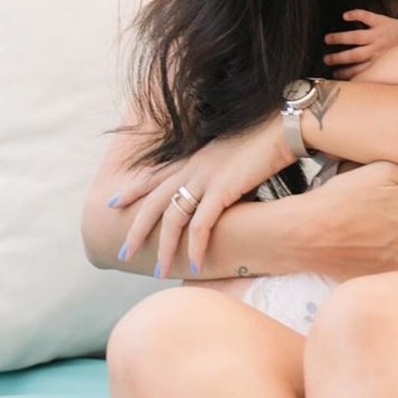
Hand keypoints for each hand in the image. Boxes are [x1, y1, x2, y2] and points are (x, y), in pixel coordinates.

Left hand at [110, 115, 293, 277]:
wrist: (284, 126)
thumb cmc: (266, 139)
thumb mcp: (234, 154)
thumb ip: (221, 169)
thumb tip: (220, 185)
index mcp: (195, 158)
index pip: (155, 176)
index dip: (132, 190)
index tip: (113, 202)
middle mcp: (194, 167)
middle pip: (155, 202)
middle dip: (137, 229)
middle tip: (122, 252)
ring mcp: (206, 178)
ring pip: (174, 218)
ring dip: (165, 248)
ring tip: (158, 271)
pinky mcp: (224, 189)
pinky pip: (201, 224)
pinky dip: (194, 247)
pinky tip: (192, 265)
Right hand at [323, 9, 397, 79]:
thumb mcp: (392, 65)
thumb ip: (378, 71)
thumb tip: (363, 82)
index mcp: (379, 61)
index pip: (359, 69)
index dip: (346, 72)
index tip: (334, 74)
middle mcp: (377, 49)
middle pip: (354, 55)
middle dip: (339, 58)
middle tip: (325, 59)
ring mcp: (378, 34)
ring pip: (356, 37)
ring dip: (341, 38)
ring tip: (327, 39)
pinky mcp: (381, 21)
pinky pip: (366, 17)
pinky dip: (355, 15)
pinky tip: (345, 16)